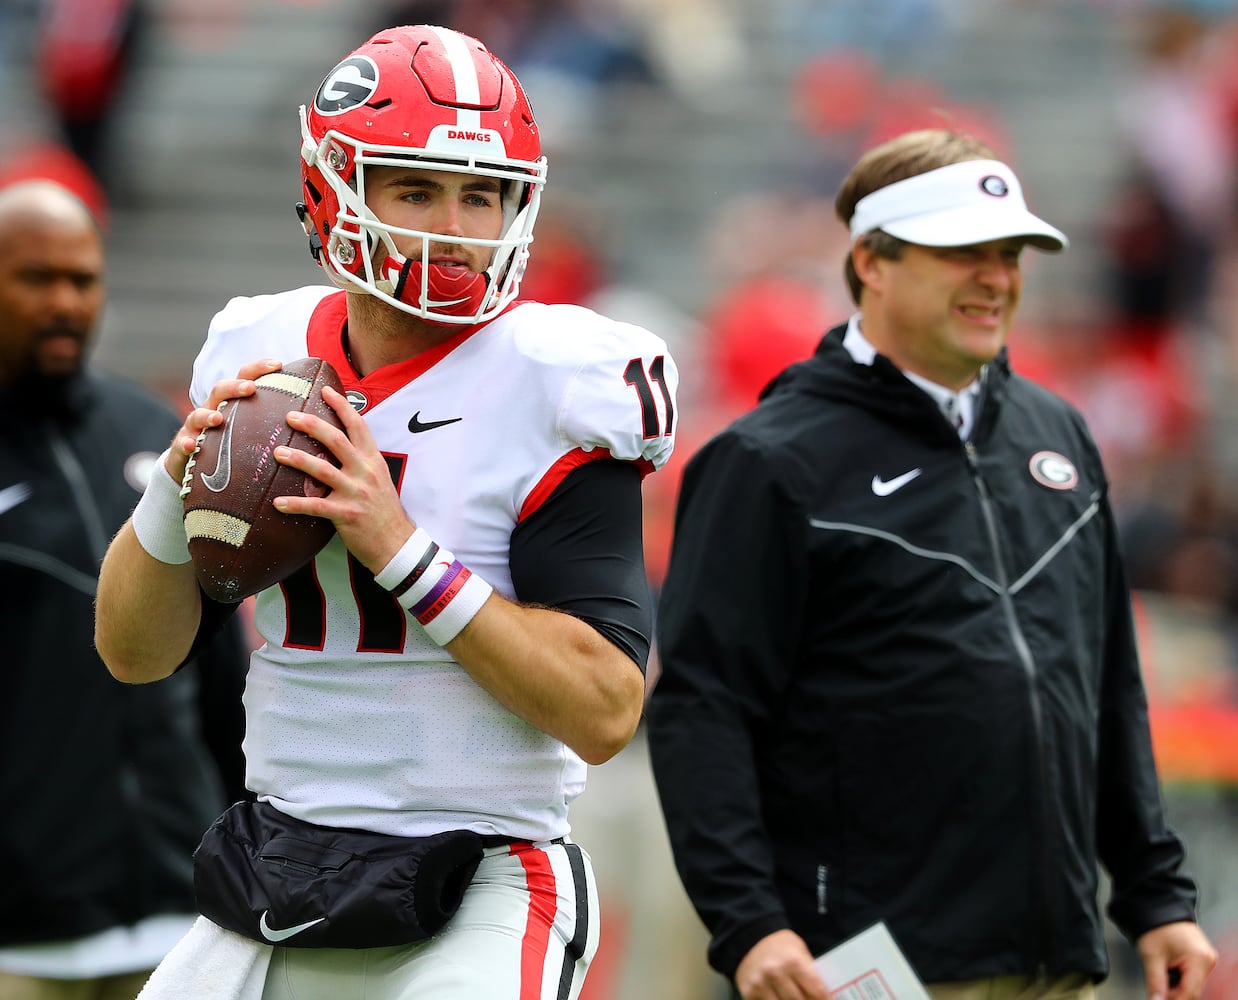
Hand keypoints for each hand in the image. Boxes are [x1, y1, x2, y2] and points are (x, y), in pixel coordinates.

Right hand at [165, 358, 284, 482]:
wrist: (196, 471)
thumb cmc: (232, 450)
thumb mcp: (253, 433)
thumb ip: (276, 424)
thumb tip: (315, 418)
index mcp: (232, 404)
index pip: (244, 379)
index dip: (258, 369)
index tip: (279, 364)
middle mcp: (213, 410)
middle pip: (220, 391)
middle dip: (234, 387)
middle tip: (250, 388)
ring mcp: (196, 429)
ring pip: (197, 416)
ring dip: (207, 415)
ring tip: (218, 418)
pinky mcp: (183, 449)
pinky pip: (182, 444)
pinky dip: (186, 444)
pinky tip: (192, 446)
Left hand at [272, 383, 414, 571]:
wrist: (397, 544)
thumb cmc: (384, 512)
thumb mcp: (379, 480)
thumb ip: (360, 463)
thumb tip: (337, 448)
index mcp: (373, 460)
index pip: (358, 426)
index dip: (341, 406)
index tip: (325, 390)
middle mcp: (365, 472)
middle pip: (336, 440)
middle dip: (312, 425)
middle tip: (290, 416)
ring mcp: (356, 493)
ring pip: (322, 470)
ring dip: (297, 459)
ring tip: (277, 453)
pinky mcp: (346, 514)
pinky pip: (315, 506)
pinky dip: (295, 505)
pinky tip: (277, 503)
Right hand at [735, 929, 830, 999]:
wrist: (750, 937)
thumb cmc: (780, 946)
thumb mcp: (800, 952)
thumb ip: (811, 973)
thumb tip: (826, 996)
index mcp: (793, 962)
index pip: (818, 992)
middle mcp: (776, 973)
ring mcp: (761, 985)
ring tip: (797, 998)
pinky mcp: (749, 993)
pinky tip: (780, 998)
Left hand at [1137, 921, 1216, 999]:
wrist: (1159, 909)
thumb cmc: (1156, 926)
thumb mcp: (1151, 956)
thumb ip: (1155, 982)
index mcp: (1199, 958)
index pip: (1190, 993)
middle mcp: (1207, 960)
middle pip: (1192, 991)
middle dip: (1174, 994)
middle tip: (1157, 991)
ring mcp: (1206, 960)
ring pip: (1192, 986)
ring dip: (1177, 987)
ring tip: (1162, 974)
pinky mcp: (1201, 960)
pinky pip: (1192, 978)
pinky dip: (1179, 980)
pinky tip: (1168, 972)